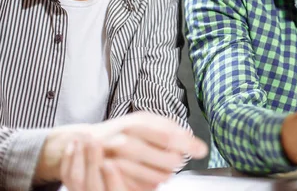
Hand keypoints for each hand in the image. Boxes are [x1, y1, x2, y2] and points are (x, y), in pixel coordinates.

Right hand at [36, 112, 207, 189]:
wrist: (86, 143)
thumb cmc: (122, 131)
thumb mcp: (144, 121)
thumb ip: (168, 127)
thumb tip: (193, 141)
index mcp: (138, 123)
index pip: (170, 136)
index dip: (188, 145)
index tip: (202, 150)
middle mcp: (127, 140)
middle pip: (168, 159)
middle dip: (177, 162)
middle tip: (175, 160)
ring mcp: (118, 160)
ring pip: (159, 176)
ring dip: (167, 174)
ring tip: (162, 168)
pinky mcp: (114, 177)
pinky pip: (144, 187)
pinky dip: (152, 184)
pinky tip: (151, 176)